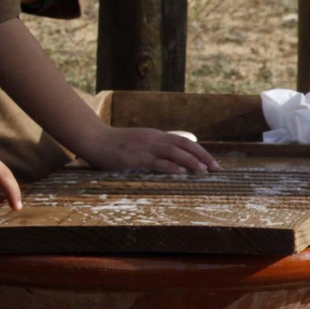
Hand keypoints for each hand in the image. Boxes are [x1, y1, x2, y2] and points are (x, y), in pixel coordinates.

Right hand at [81, 127, 220, 174]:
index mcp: (154, 136)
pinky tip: (181, 172)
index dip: (200, 151)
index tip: (212, 162)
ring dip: (191, 161)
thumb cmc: (112, 144)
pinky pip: (156, 161)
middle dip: (202, 156)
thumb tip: (168, 159)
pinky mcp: (135, 158)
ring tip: (204, 171)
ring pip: (174, 152)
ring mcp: (144, 148)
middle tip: (216, 168)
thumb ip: (151, 148)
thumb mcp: (136, 142)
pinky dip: (171, 167)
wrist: (93, 139)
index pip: (183, 141)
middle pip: (184, 145)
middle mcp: (153, 139)